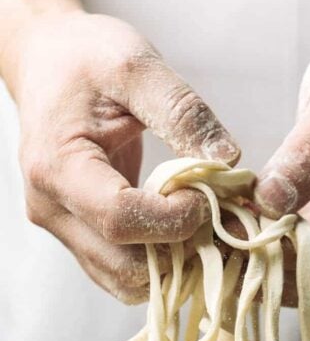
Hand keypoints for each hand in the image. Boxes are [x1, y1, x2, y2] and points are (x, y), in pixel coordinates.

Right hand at [8, 10, 239, 302]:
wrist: (50, 64)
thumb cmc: (87, 58)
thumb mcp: (136, 66)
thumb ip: (183, 112)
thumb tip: (228, 162)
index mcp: (58, 167)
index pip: (120, 219)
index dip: (177, 219)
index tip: (214, 195)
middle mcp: (53, 209)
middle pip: (125, 267)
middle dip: (183, 251)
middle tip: (222, 219)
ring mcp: (65, 228)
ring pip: (126, 282)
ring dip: (175, 265)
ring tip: (208, 227)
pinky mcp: (81, 235)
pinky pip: (124, 272)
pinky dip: (161, 264)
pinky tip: (187, 232)